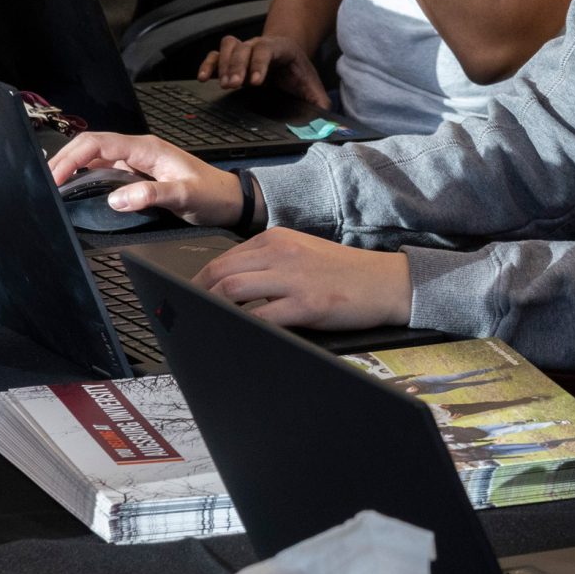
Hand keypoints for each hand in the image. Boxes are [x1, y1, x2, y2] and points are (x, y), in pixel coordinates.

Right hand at [46, 131, 242, 225]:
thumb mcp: (185, 195)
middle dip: (63, 160)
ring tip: (51, 185)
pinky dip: (83, 177)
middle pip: (90, 146)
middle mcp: (137, 151)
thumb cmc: (211, 193)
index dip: (71, 157)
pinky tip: (74, 189)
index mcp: (146, 148)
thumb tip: (117, 199)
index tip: (55, 177)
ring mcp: (135, 162)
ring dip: (71, 167)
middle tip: (44, 182)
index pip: (98, 143)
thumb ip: (152, 194)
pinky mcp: (135, 175)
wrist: (229, 199)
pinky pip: (103, 170)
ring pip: (94, 158)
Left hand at [197, 229, 411, 329]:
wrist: (387, 281)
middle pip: (222, 271)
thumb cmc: (345, 272)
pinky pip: (263, 316)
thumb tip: (232, 285)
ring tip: (205, 324)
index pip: (225, 257)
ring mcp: (294, 277)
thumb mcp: (303, 252)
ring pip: (234, 289)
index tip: (190, 297)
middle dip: (198, 295)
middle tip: (187, 314)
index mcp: (278, 239)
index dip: (201, 280)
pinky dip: (243, 325)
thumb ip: (270, 262)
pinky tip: (237, 334)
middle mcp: (282, 252)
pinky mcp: (307, 303)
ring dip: (213, 308)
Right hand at [199, 34, 329, 108]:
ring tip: (224, 84)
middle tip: (234, 85)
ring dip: (224, 64)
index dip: (260, 64)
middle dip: (238, 66)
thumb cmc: (297, 72)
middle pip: (244, 48)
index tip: (255, 82)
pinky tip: (204, 78)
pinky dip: (208, 64)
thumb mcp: (311, 83)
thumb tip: (324, 114)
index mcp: (280, 49)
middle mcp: (259, 45)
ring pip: (229, 46)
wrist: (288, 55)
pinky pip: (215, 55)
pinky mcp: (231, 58)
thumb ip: (318, 99)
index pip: (267, 51)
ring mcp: (243, 50)